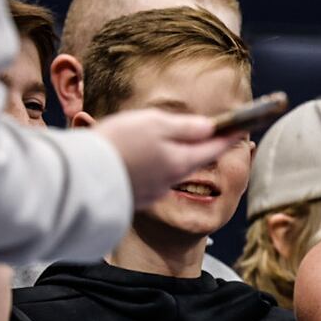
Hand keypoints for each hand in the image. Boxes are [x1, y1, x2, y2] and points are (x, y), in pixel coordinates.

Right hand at [93, 109, 245, 208]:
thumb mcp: (154, 124)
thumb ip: (185, 127)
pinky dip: (147, 166)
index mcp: (181, 162)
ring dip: (170, 156)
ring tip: (162, 140)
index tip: (243, 127)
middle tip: (210, 133)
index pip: (215, 147)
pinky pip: (147, 178)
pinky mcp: (131, 196)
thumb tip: (209, 127)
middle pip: (192, 159)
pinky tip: (135, 157)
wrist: (77, 176)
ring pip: (168, 169)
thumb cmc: (117, 144)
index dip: (230, 135)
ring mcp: (150, 191)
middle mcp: (170, 181)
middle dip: (200, 146)